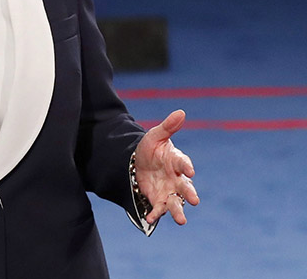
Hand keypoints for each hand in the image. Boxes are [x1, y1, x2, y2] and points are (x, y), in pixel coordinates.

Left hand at [134, 109, 199, 224]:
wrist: (138, 163)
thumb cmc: (151, 148)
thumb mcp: (155, 136)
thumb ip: (168, 126)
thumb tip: (181, 112)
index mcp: (177, 161)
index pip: (183, 163)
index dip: (186, 167)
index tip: (189, 171)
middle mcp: (176, 179)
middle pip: (185, 187)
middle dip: (189, 193)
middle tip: (194, 200)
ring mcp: (169, 191)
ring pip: (176, 203)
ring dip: (178, 211)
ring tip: (182, 220)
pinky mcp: (158, 200)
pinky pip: (158, 209)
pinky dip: (155, 214)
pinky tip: (150, 218)